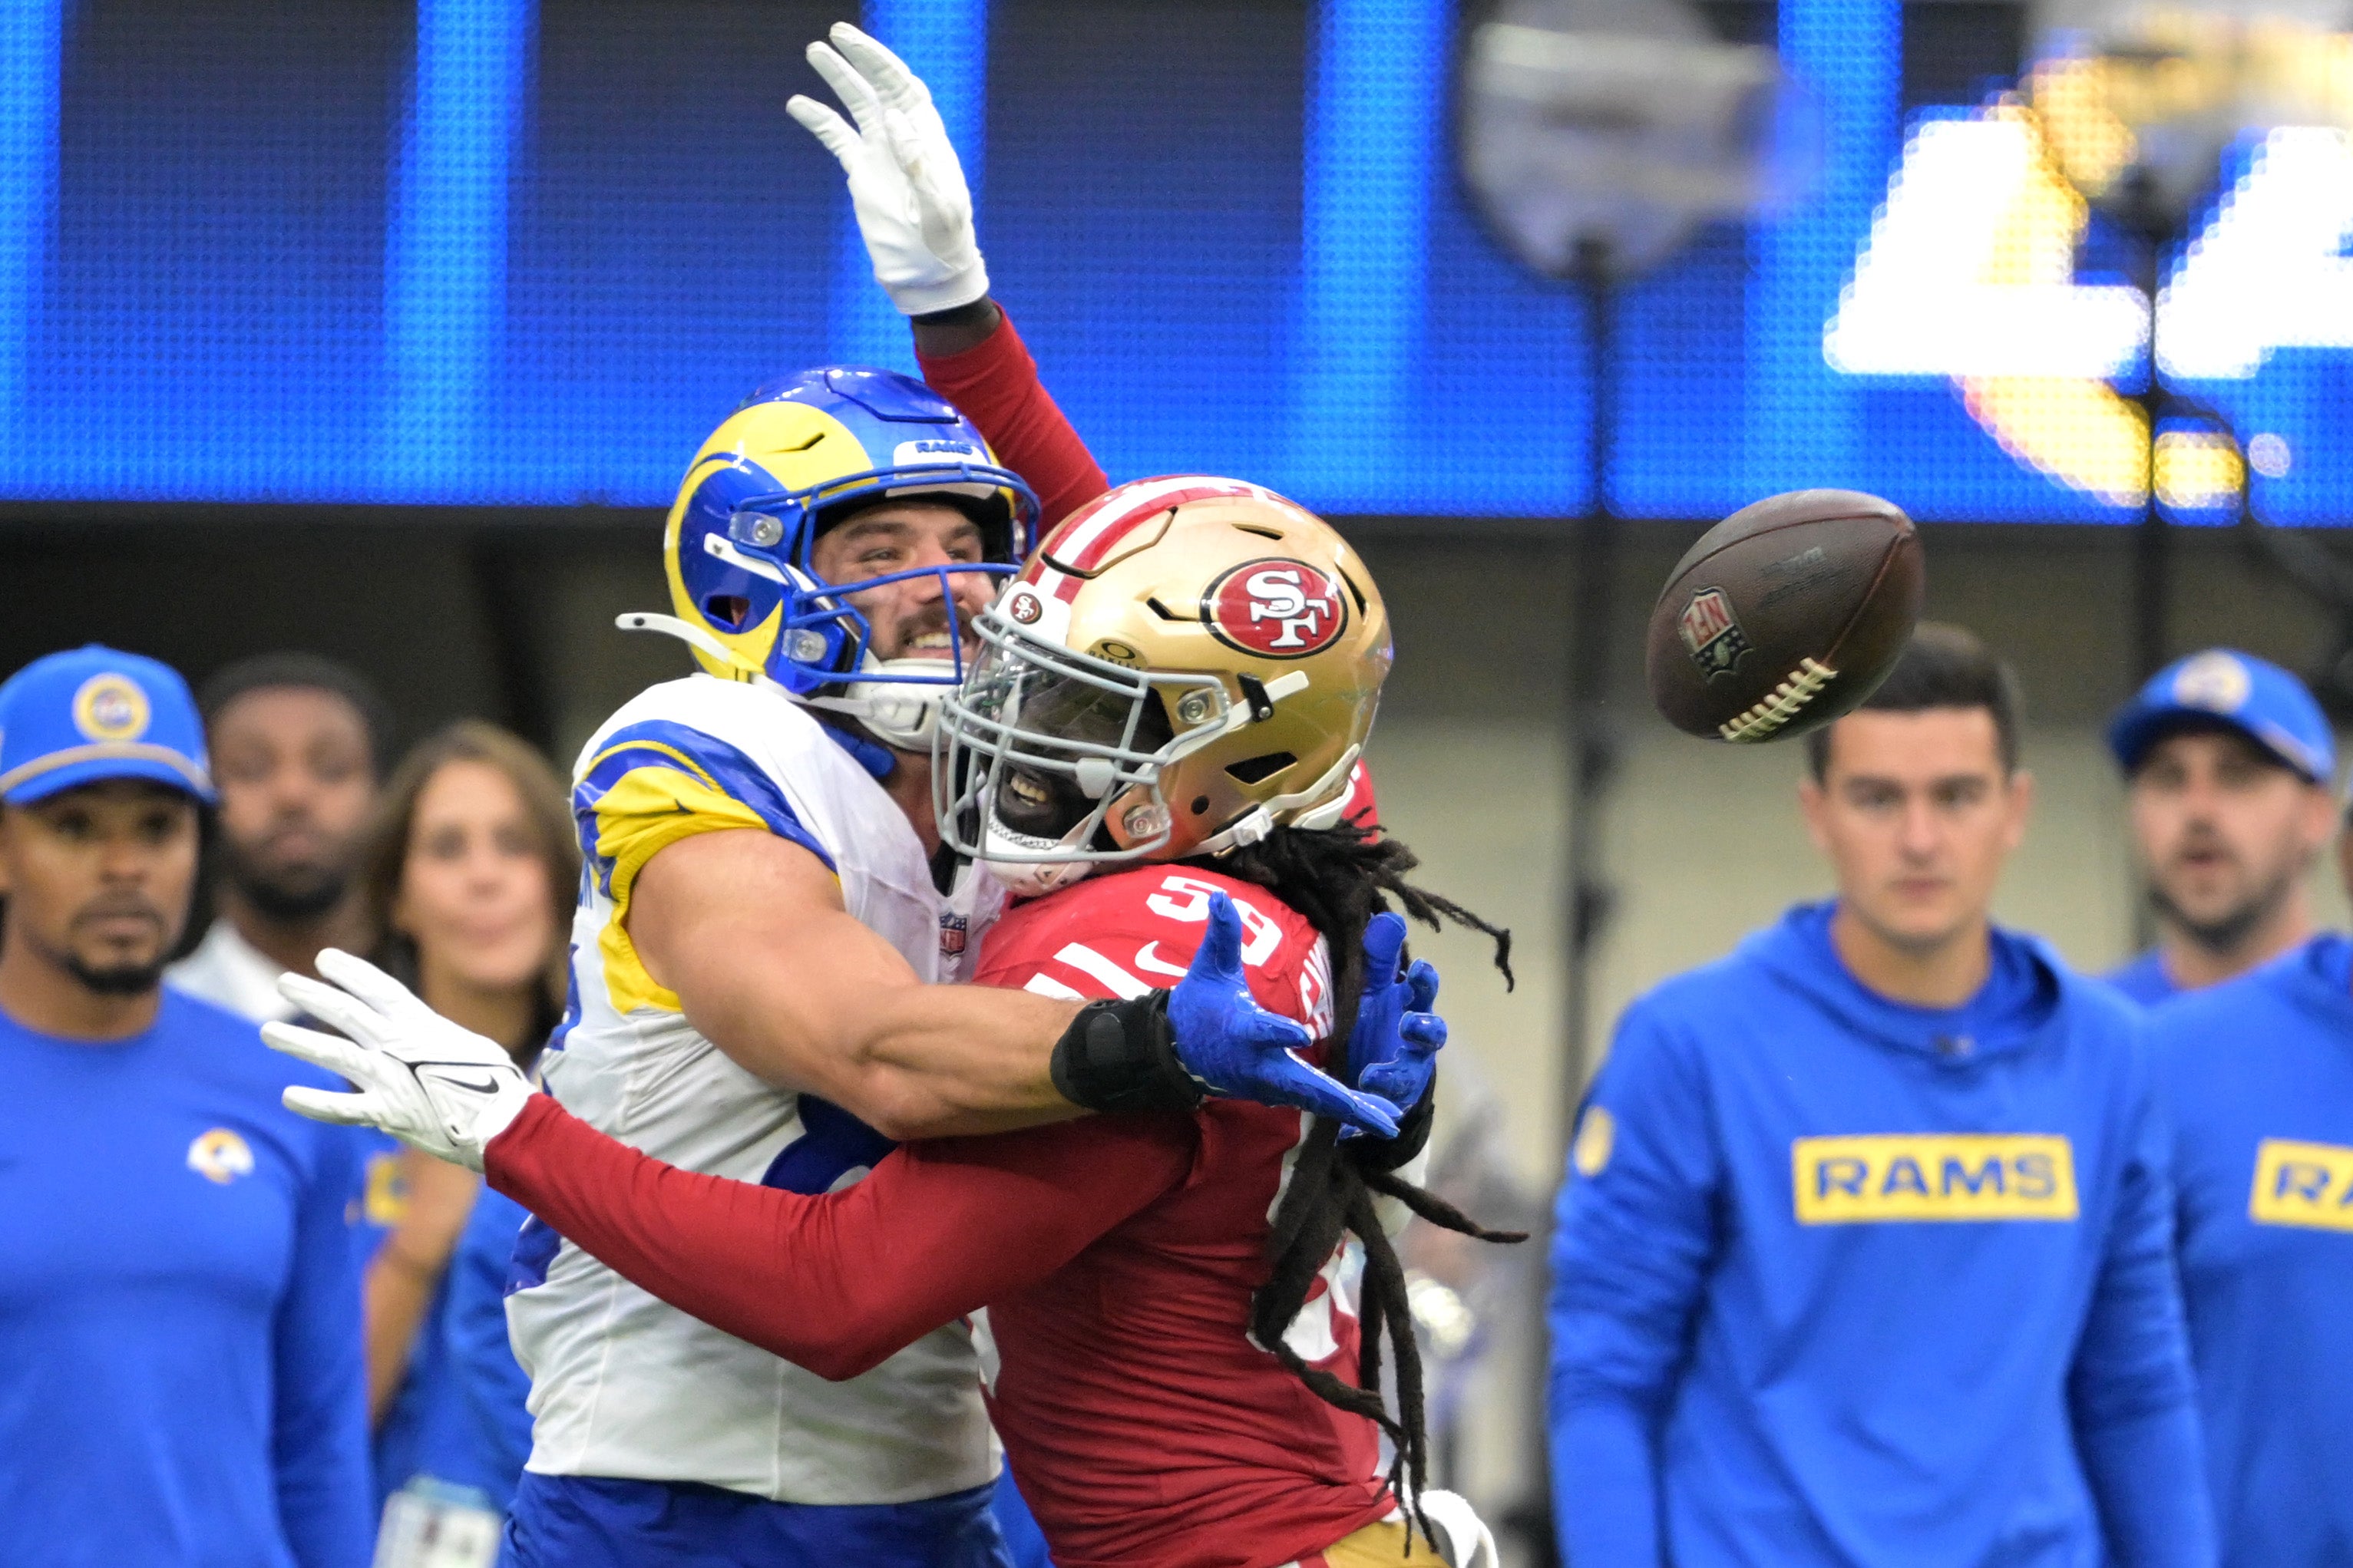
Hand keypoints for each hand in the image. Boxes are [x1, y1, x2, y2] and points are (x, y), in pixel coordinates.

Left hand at [261, 949, 534, 1172]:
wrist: (503, 1122)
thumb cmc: (495, 1083)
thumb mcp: (469, 1045)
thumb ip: (436, 1038)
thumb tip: (421, 1037)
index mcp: (423, 1025)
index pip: (379, 989)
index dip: (350, 971)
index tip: (324, 958)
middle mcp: (401, 1045)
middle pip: (348, 1013)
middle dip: (313, 995)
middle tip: (284, 981)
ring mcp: (391, 1077)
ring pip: (335, 1054)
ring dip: (298, 1042)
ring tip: (268, 1032)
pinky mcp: (388, 1111)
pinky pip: (342, 1107)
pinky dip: (315, 1103)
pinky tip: (288, 1096)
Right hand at [789, 23, 987, 314]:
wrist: (928, 277)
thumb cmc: (943, 246)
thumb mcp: (939, 210)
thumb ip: (919, 167)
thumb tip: (896, 119)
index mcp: (928, 141)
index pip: (905, 89)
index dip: (882, 63)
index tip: (857, 46)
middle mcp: (904, 139)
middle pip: (881, 87)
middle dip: (860, 58)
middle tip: (834, 35)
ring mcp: (881, 154)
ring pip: (857, 105)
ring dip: (838, 78)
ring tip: (814, 51)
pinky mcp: (862, 173)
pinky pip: (837, 138)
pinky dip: (819, 120)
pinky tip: (796, 104)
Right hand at [1169, 892, 1401, 1138]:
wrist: (1179, 1051)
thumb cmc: (1199, 1005)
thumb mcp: (1209, 969)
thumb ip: (1221, 935)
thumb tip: (1220, 896)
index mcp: (1241, 1030)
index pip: (1260, 1031)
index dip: (1277, 1033)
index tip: (1300, 1033)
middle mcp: (1258, 1063)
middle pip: (1301, 1085)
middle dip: (1338, 1100)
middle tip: (1375, 1112)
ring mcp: (1268, 1084)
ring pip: (1314, 1100)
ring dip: (1350, 1112)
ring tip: (1389, 1121)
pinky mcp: (1276, 1093)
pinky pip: (1314, 1104)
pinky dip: (1343, 1113)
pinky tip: (1375, 1120)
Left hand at [1339, 912, 1445, 1139]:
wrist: (1368, 1069)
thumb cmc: (1375, 1017)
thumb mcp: (1373, 986)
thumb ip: (1379, 956)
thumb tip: (1389, 917)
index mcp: (1410, 1004)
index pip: (1424, 988)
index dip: (1424, 979)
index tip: (1418, 967)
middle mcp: (1417, 1037)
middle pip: (1432, 1032)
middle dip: (1424, 1029)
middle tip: (1409, 1024)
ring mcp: (1410, 1069)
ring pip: (1413, 1072)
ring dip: (1397, 1074)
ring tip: (1372, 1075)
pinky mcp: (1395, 1097)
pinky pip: (1389, 1102)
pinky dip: (1374, 1102)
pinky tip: (1357, 1099)